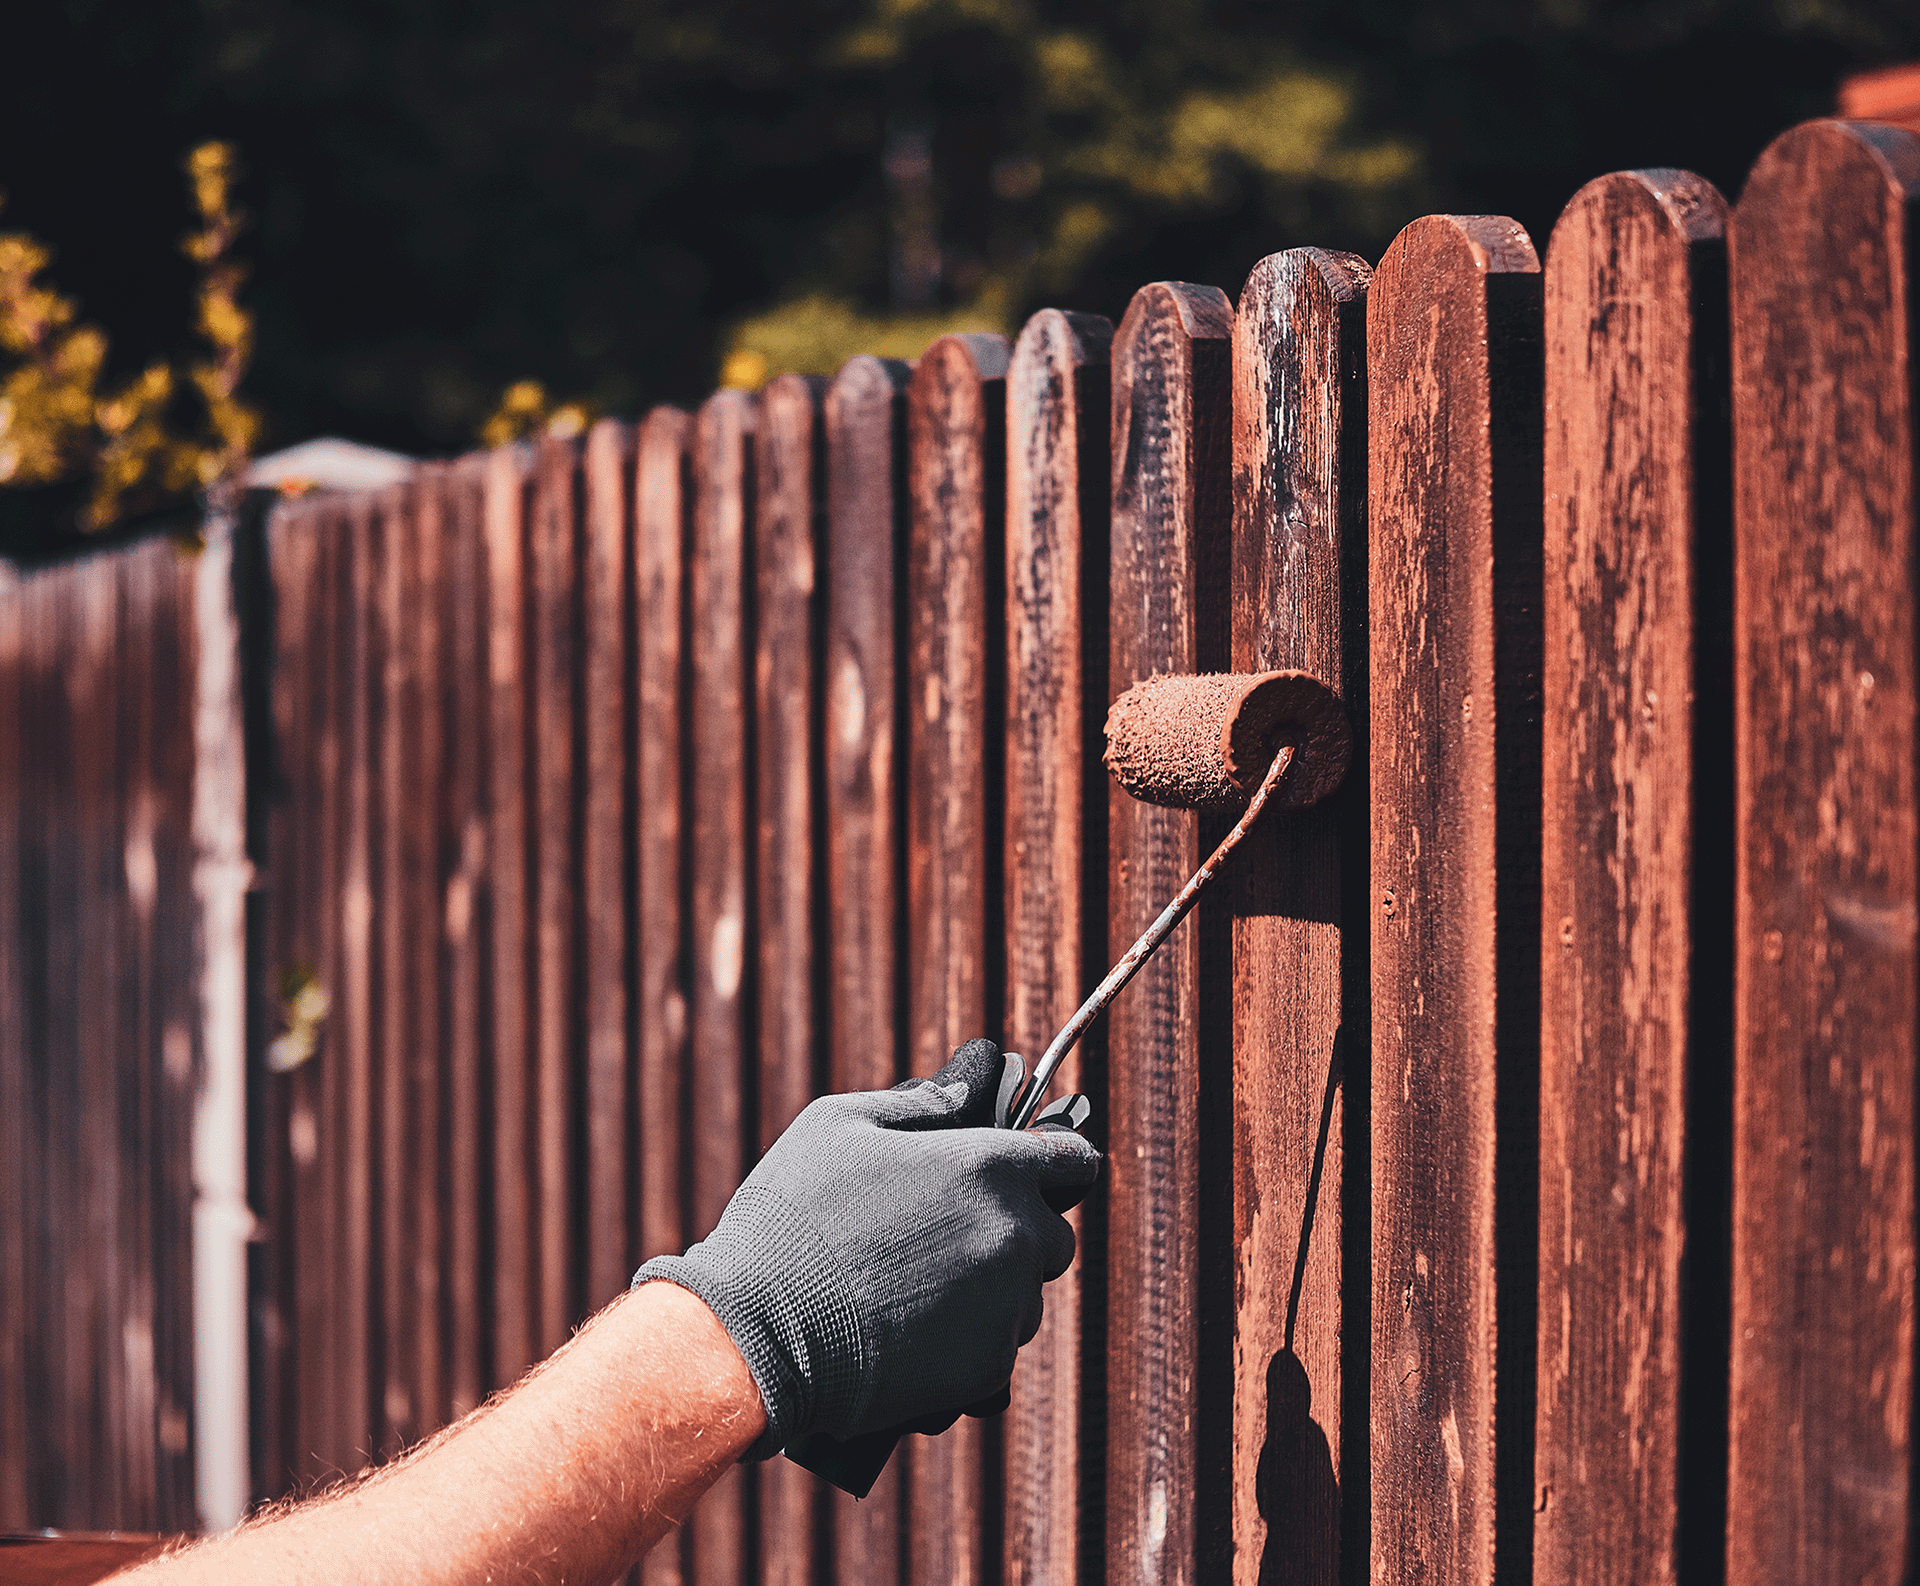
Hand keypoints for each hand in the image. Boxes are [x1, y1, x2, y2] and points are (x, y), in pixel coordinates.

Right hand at [634, 1038, 1100, 1458]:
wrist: (755, 1338)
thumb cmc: (790, 1218)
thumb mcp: (839, 1125)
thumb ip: (923, 1101)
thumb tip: (976, 1074)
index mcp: (988, 1165)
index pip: (1073, 1159)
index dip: (1053, 1161)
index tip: (1027, 1170)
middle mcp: (1014, 1235)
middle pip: (1052, 1233)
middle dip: (1014, 1230)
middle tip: (942, 1235)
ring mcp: (1006, 1308)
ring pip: (1025, 1295)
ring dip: (990, 1290)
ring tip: (912, 1289)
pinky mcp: (986, 1371)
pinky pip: (997, 1349)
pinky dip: (966, 1343)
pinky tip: (908, 1332)